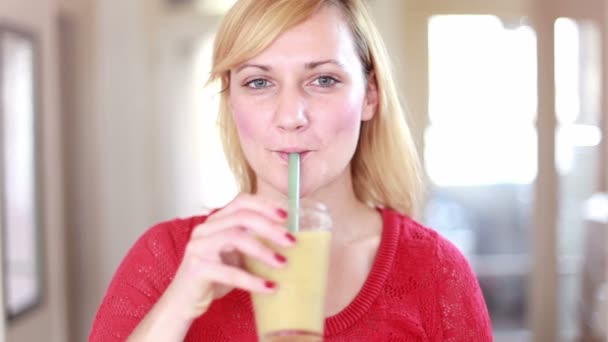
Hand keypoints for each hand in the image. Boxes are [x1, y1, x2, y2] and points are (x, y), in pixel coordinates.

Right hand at [161, 193, 294, 321]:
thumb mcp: (235, 255)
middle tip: (291, 241)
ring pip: (235, 237)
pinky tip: (270, 287)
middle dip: (270, 227)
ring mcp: (199, 247)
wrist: (184, 302)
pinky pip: (229, 272)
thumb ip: (253, 243)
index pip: (241, 201)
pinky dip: (253, 280)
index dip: (265, 205)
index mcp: (215, 222)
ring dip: (263, 250)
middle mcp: (205, 229)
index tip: (287, 215)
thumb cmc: (213, 278)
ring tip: (283, 263)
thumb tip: (288, 240)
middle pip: (242, 217)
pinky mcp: (197, 268)